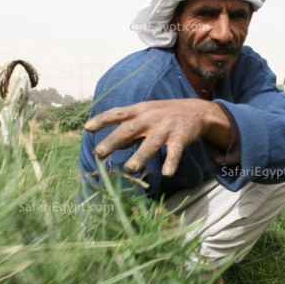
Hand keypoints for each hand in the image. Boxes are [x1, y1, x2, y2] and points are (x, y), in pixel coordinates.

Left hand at [84, 99, 229, 176]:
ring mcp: (165, 127)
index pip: (117, 113)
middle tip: (99, 153)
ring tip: (130, 169)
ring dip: (140, 155)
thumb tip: (110, 144)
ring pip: (151, 142)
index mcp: (139, 111)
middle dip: (114, 140)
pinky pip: (175, 151)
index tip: (87, 128)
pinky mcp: (181, 136)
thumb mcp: (146, 114)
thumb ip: (129, 128)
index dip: (102, 119)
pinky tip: (166, 173)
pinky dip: (171, 162)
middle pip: (130, 129)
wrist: (197, 110)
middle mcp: (150, 118)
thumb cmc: (164, 114)